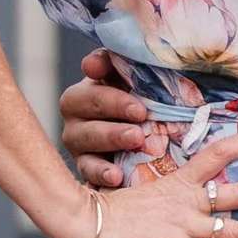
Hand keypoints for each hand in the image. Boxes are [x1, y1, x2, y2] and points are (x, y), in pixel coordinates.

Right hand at [61, 47, 154, 190]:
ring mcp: (79, 140)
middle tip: (140, 112)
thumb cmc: (153, 108)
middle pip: (80, 102)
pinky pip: (87, 170)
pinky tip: (117, 176)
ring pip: (82, 136)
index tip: (115, 82)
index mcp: (96, 81)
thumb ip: (137, 65)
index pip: (93, 68)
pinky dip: (101, 172)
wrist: (158, 147)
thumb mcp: (152, 84)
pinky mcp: (86, 166)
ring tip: (136, 138)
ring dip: (110, 136)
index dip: (100, 67)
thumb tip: (101, 61)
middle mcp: (78, 110)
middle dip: (112, 105)